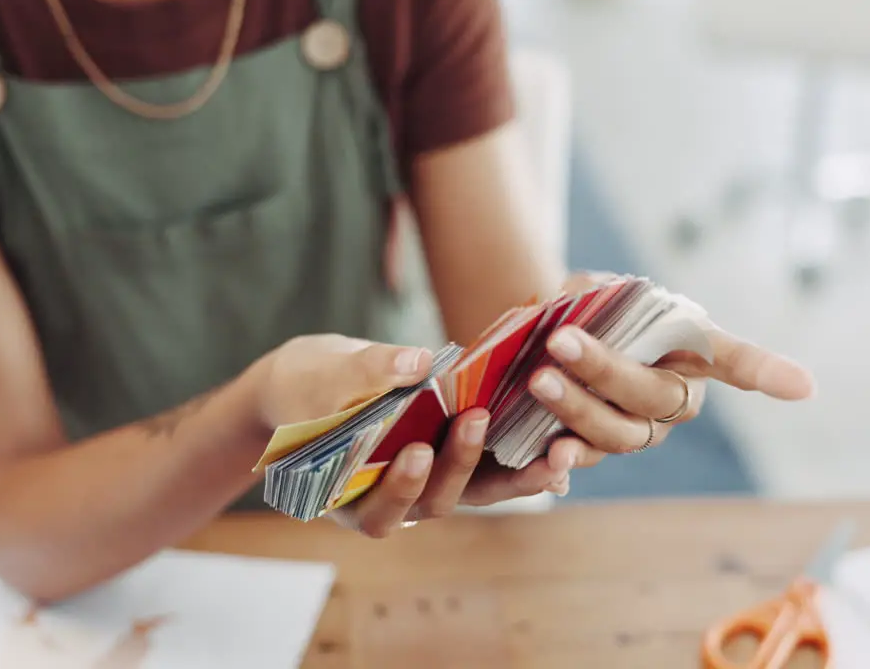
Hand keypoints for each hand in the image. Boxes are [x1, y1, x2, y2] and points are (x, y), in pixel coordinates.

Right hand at [256, 335, 571, 537]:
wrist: (321, 380)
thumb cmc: (310, 382)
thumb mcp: (327, 373)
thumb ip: (368, 372)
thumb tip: (416, 361)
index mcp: (349, 497)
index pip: (379, 509)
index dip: (401, 488)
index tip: (417, 452)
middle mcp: (396, 501)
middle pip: (433, 502)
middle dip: (457, 465)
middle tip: (474, 420)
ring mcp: (432, 482)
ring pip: (474, 491)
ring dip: (510, 474)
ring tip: (537, 445)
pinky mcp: (459, 459)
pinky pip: (494, 468)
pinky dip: (524, 459)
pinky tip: (559, 444)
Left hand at [527, 272, 814, 471]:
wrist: (554, 336)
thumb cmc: (596, 307)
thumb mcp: (598, 289)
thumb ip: (596, 299)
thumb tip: (571, 310)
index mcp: (693, 351)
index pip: (737, 361)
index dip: (767, 372)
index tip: (804, 386)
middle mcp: (677, 398)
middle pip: (652, 396)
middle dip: (604, 369)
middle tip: (561, 342)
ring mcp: (640, 430)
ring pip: (619, 433)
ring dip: (576, 410)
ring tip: (539, 381)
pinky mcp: (598, 449)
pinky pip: (587, 460)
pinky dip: (567, 463)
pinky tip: (550, 461)